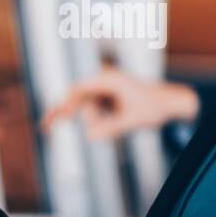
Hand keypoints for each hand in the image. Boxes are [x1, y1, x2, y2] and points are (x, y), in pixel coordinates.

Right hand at [41, 67, 199, 139]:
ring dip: (87, 119)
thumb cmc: (154, 107)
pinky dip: (94, 119)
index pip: (79, 89)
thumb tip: (89, 136)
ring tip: (100, 124)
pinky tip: (104, 121)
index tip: (56, 116)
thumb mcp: (132, 121)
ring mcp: (105, 88)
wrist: (170, 103)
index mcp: (109, 80)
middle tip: (45, 125)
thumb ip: (110, 129)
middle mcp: (104, 80)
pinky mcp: (107, 97)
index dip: (65, 103)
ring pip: (85, 106)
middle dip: (62, 111)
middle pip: (76, 97)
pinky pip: (93, 109)